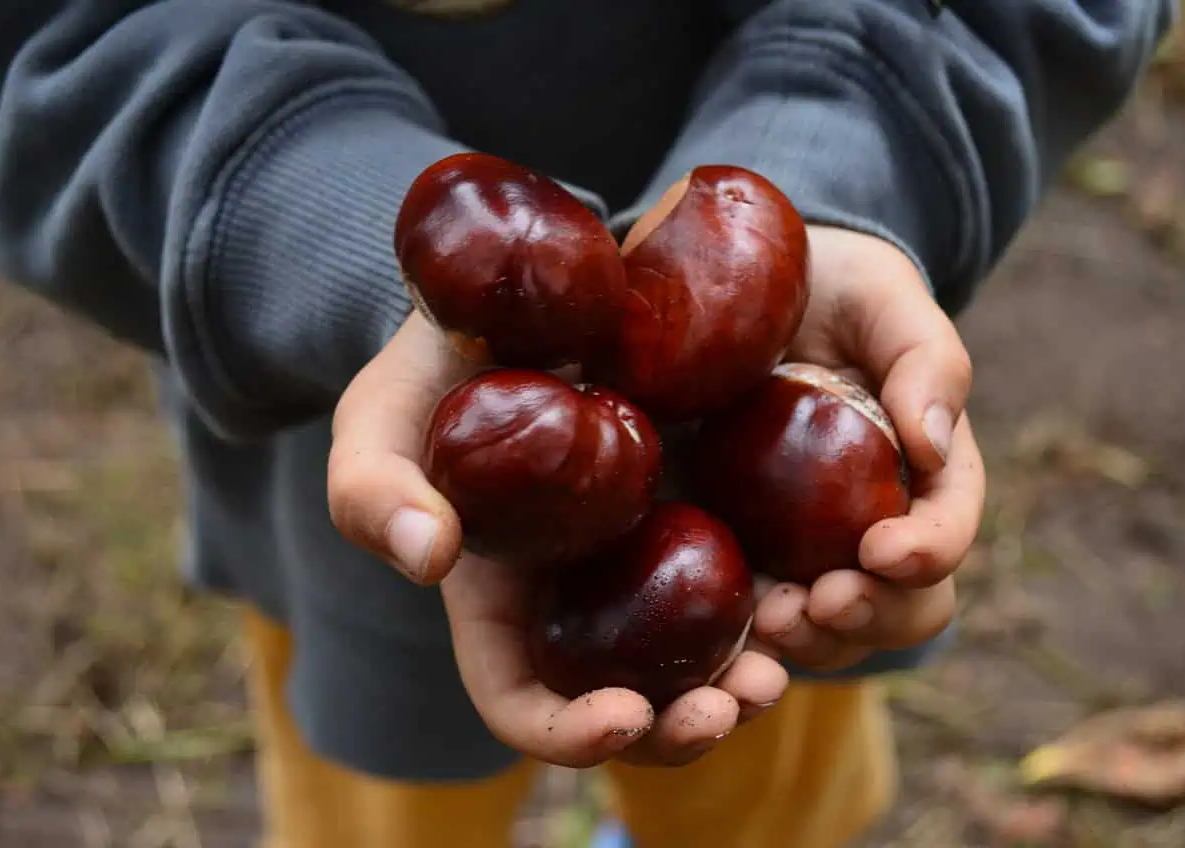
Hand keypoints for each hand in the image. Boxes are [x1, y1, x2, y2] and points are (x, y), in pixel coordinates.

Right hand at [327, 312, 787, 768]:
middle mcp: (576, 604)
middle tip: (735, 700)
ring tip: (778, 664)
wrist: (517, 296)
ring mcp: (641, 563)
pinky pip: (743, 578)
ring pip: (696, 658)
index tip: (623, 714)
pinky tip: (809, 586)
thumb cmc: (430, 368)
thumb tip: (430, 556)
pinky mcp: (699, 514)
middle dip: (680, 727)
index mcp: (497, 608)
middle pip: (628, 706)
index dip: (568, 733)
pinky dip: (775, 602)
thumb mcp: (378, 418)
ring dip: (740, 682)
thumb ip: (375, 488)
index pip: (523, 705)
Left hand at [750, 226, 985, 671]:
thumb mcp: (883, 302)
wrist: (748, 290)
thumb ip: (925, 361)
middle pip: (896, 606)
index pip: (947, 530)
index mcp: (923, 474)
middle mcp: (868, 525)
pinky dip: (738, 639)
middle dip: (867, 617)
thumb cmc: (834, 289)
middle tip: (818, 603)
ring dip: (805, 641)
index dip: (926, 553)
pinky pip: (745, 617)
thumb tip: (934, 444)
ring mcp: (800, 547)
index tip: (883, 550)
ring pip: (826, 631)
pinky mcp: (735, 548)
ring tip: (767, 623)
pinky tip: (713, 630)